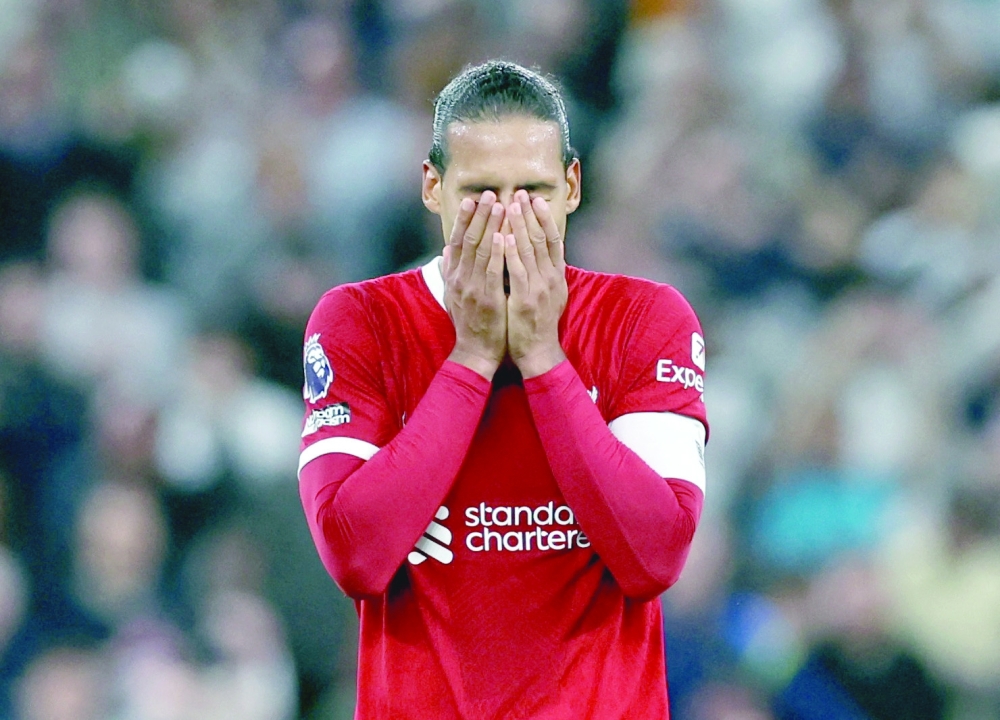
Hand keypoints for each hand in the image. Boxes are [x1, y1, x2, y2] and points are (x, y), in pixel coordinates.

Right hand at [443, 191, 506, 379]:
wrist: (475, 351)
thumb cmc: (469, 323)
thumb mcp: (454, 296)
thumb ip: (450, 273)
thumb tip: (445, 252)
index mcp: (454, 277)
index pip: (457, 241)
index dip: (464, 219)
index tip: (472, 200)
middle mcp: (461, 279)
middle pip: (469, 240)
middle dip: (480, 215)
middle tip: (489, 194)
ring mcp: (473, 289)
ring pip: (481, 251)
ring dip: (490, 226)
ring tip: (500, 205)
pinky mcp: (488, 299)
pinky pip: (492, 271)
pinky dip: (497, 252)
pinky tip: (502, 235)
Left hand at [504, 190, 567, 378]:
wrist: (537, 352)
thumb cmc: (537, 323)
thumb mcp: (546, 294)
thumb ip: (541, 273)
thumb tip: (539, 254)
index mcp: (555, 276)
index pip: (552, 240)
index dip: (544, 218)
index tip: (535, 200)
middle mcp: (550, 278)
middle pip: (540, 239)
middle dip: (529, 215)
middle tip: (520, 193)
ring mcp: (538, 288)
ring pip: (528, 250)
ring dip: (518, 225)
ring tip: (509, 205)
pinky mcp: (524, 299)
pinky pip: (516, 271)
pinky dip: (509, 251)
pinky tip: (501, 236)